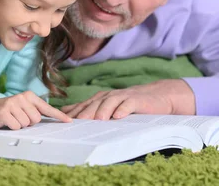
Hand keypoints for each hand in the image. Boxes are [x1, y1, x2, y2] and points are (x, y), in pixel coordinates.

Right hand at [0, 91, 71, 129]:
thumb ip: (37, 111)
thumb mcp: (24, 107)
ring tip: (13, 118)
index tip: (69, 121)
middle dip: (29, 122)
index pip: (47, 108)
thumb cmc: (11, 110)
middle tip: (19, 117)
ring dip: (20, 125)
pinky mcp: (4, 112)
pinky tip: (7, 121)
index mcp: (29, 96)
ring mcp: (13, 104)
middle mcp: (22, 97)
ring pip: (26, 124)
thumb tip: (55, 118)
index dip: (58, 116)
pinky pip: (16, 126)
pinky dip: (12, 127)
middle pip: (36, 119)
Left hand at [61, 79, 195, 119]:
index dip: (73, 112)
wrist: (156, 96)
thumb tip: (69, 115)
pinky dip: (123, 109)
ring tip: (97, 120)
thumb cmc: (128, 104)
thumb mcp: (108, 107)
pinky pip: (128, 104)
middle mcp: (109, 96)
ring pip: (109, 102)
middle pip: (94, 104)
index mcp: (100, 99)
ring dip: (103, 110)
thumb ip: (91, 110)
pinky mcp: (136, 100)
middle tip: (76, 123)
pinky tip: (118, 116)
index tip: (61, 121)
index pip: (83, 105)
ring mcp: (122, 97)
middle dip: (84, 113)